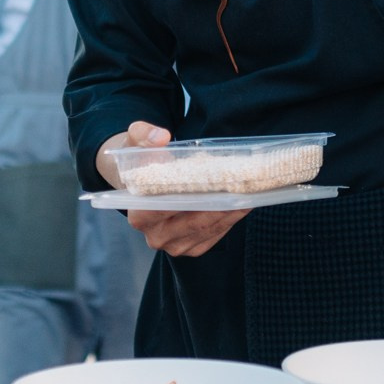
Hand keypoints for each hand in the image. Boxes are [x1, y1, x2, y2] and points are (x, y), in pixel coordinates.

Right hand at [100, 119, 252, 256]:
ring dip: (230, 213)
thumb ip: (142, 136)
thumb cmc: (139, 164)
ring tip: (249, 193)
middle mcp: (156, 236)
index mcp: (139, 215)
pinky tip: (242, 204)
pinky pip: (214, 236)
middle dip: (222, 204)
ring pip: (209, 229)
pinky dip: (229, 220)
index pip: (170, 208)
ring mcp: (174, 246)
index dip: (196, 196)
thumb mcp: (134, 144)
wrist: (140, 185)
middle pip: (195, 221)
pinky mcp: (190, 248)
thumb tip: (162, 137)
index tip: (218, 182)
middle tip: (244, 186)